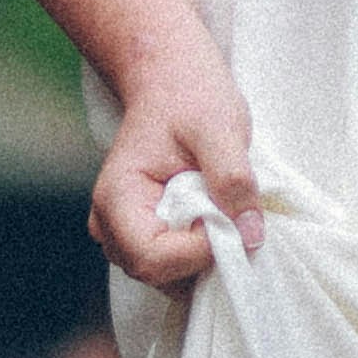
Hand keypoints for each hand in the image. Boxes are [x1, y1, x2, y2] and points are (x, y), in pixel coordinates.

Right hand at [91, 46, 262, 291]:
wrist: (169, 80)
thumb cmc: (189, 95)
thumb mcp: (220, 127)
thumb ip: (233, 178)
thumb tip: (250, 234)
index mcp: (117, 197)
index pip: (152, 258)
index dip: (199, 251)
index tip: (232, 220)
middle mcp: (108, 224)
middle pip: (158, 275)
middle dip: (203, 256)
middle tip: (231, 214)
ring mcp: (122, 235)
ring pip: (167, 278)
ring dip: (204, 257)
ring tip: (222, 212)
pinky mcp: (141, 237)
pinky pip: (172, 268)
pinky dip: (200, 255)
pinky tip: (216, 221)